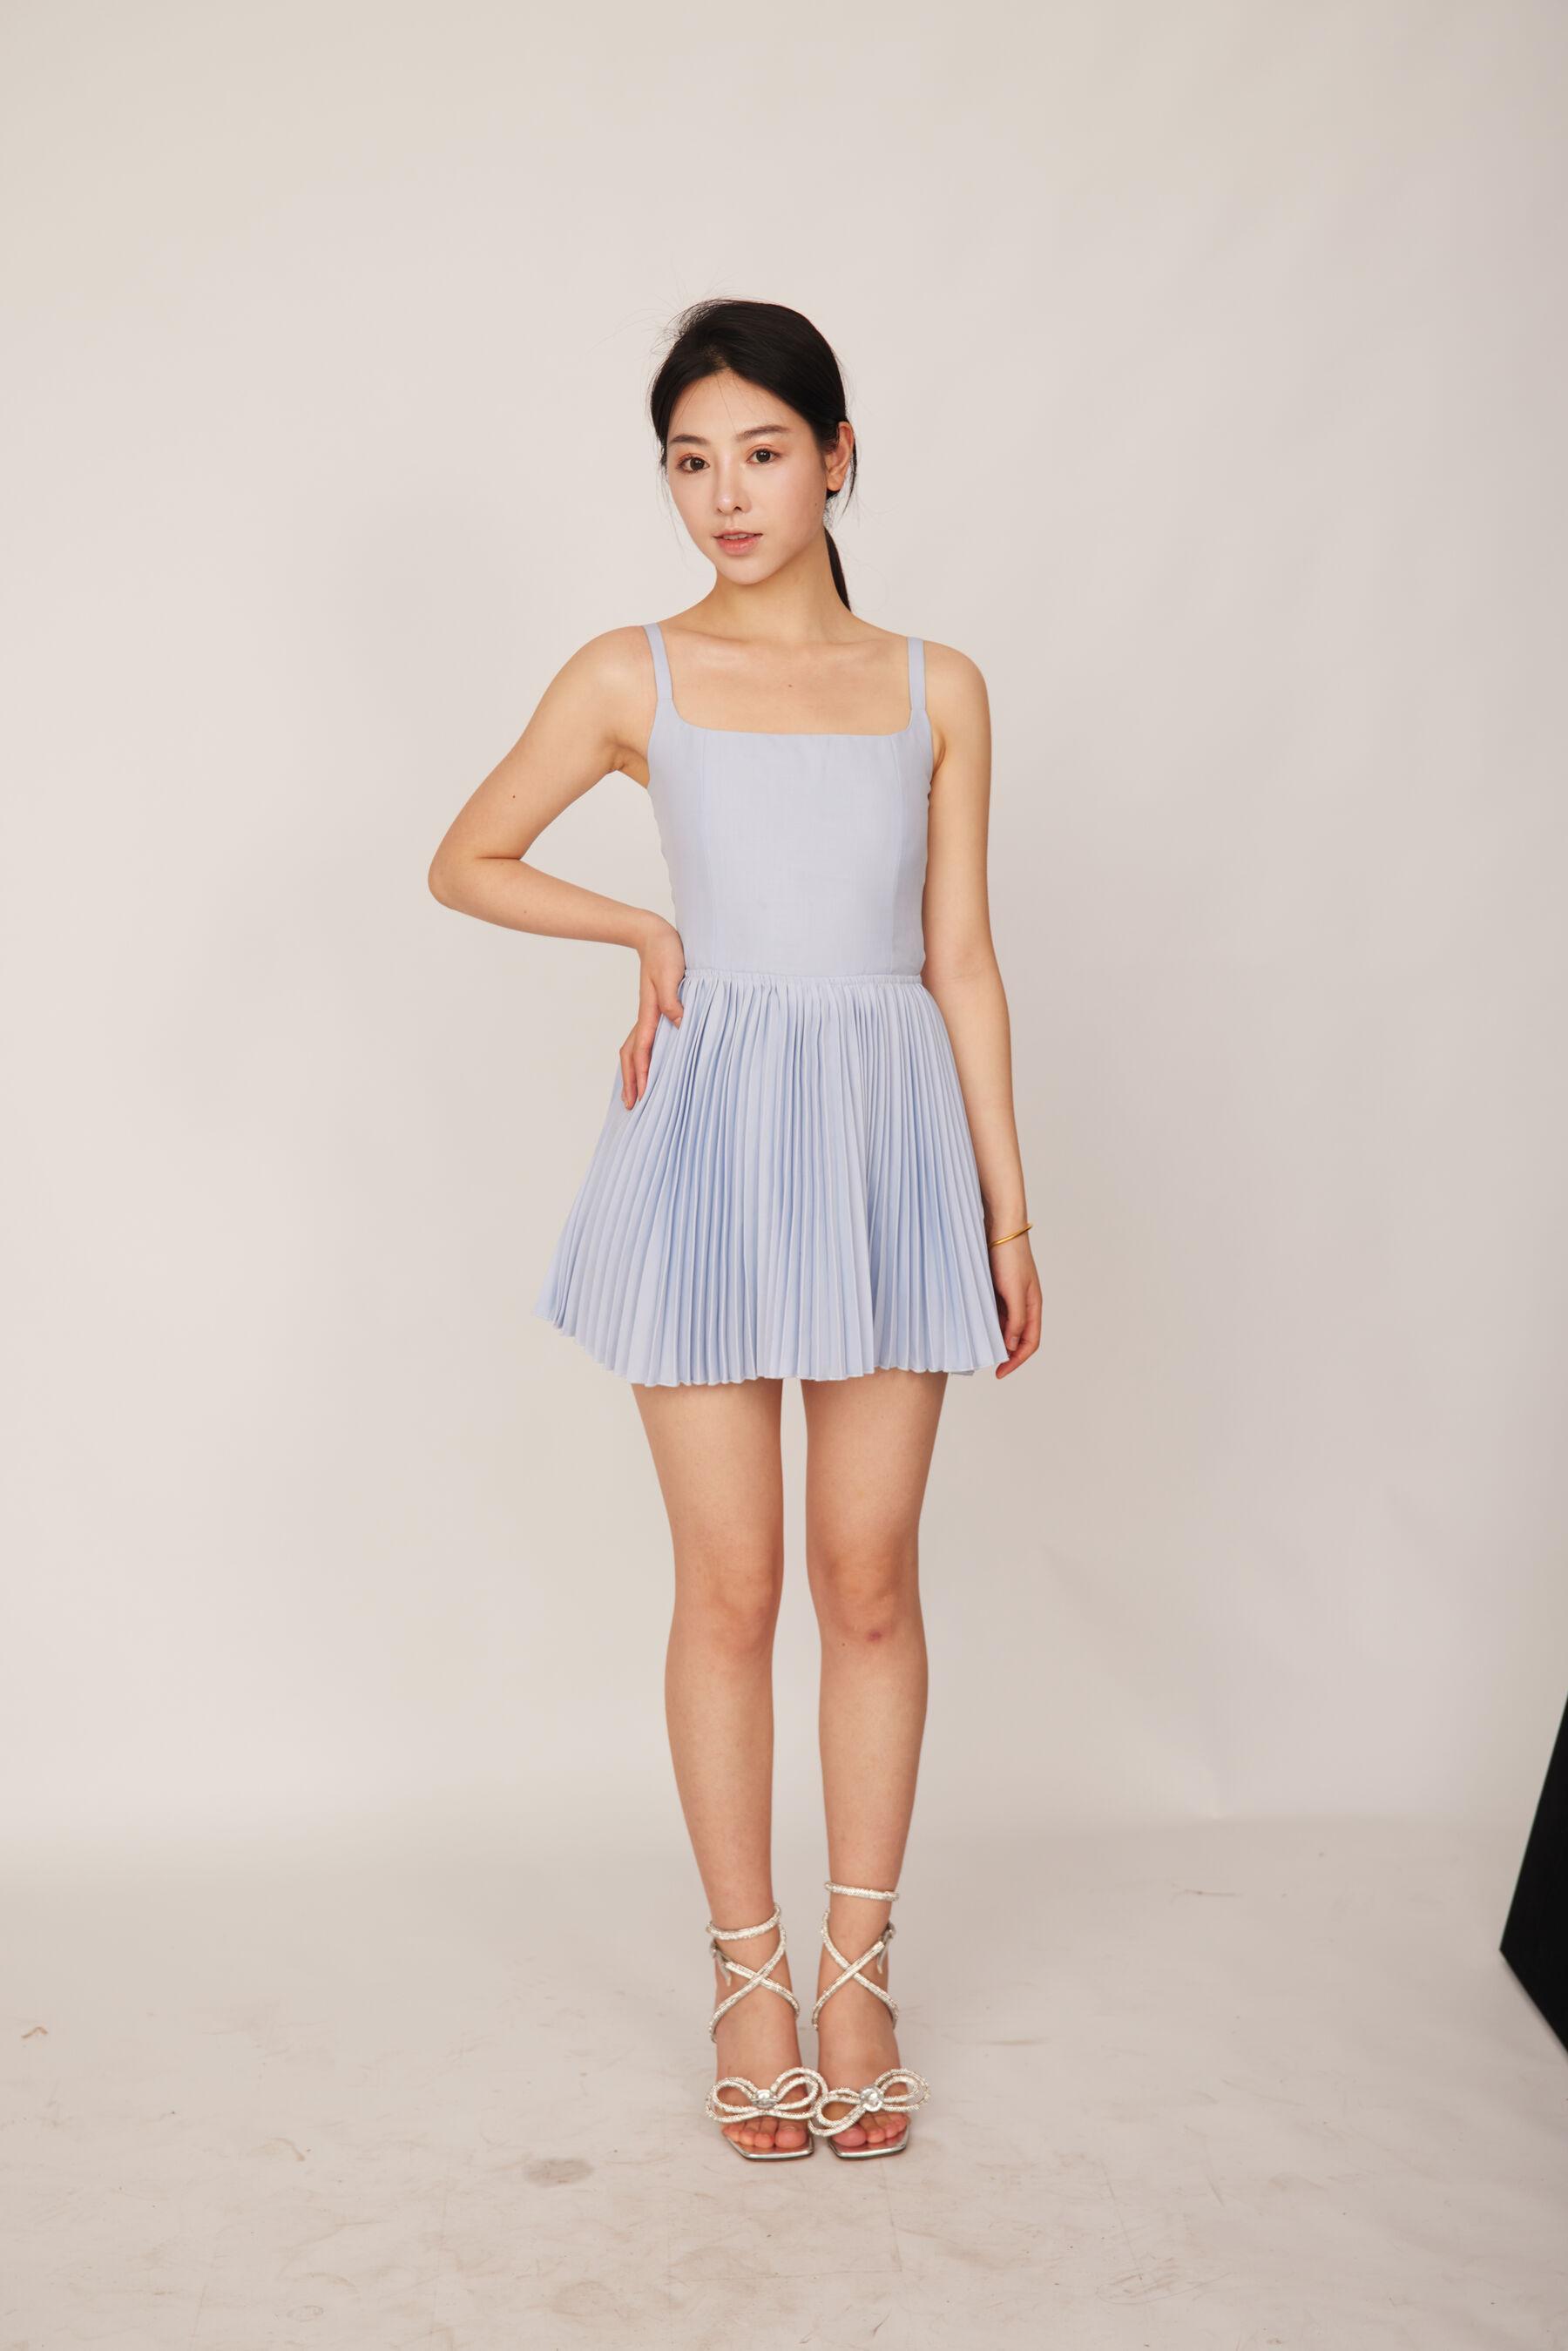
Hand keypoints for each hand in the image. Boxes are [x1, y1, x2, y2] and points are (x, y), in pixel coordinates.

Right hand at [620, 920, 686, 1107]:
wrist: (654, 935)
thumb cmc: (665, 952)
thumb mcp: (673, 973)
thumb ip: (673, 999)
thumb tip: (679, 1022)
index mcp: (650, 1012)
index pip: (644, 1049)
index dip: (643, 1072)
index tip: (643, 1094)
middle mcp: (646, 1017)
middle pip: (632, 1055)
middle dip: (631, 1081)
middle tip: (631, 1106)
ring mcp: (647, 1015)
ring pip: (633, 1050)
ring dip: (632, 1073)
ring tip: (632, 1094)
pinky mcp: (652, 1011)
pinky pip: (641, 1041)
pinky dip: (638, 1058)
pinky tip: (643, 1066)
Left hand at [989, 1231, 1040, 1376]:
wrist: (999, 1227)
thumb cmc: (1010, 1256)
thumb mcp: (1014, 1291)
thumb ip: (1015, 1319)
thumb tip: (1013, 1345)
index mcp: (1034, 1305)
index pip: (1030, 1342)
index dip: (1017, 1360)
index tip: (999, 1372)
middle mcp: (1024, 1304)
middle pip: (1018, 1337)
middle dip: (1006, 1353)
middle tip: (987, 1363)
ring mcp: (1010, 1296)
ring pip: (1004, 1326)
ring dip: (995, 1338)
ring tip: (979, 1348)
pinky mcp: (997, 1289)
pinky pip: (994, 1313)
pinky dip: (987, 1323)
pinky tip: (974, 1327)